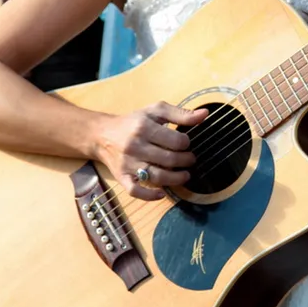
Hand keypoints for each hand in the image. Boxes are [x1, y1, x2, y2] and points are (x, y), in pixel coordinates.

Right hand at [87, 102, 208, 200]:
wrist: (102, 134)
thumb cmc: (133, 122)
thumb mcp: (156, 111)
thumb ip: (181, 113)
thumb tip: (205, 115)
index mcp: (144, 127)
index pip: (176, 141)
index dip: (187, 144)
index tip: (187, 144)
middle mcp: (135, 146)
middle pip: (169, 160)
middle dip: (186, 161)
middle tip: (190, 160)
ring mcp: (128, 164)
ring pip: (156, 177)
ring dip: (176, 179)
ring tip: (185, 175)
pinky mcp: (122, 177)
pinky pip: (135, 191)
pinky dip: (150, 195)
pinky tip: (162, 193)